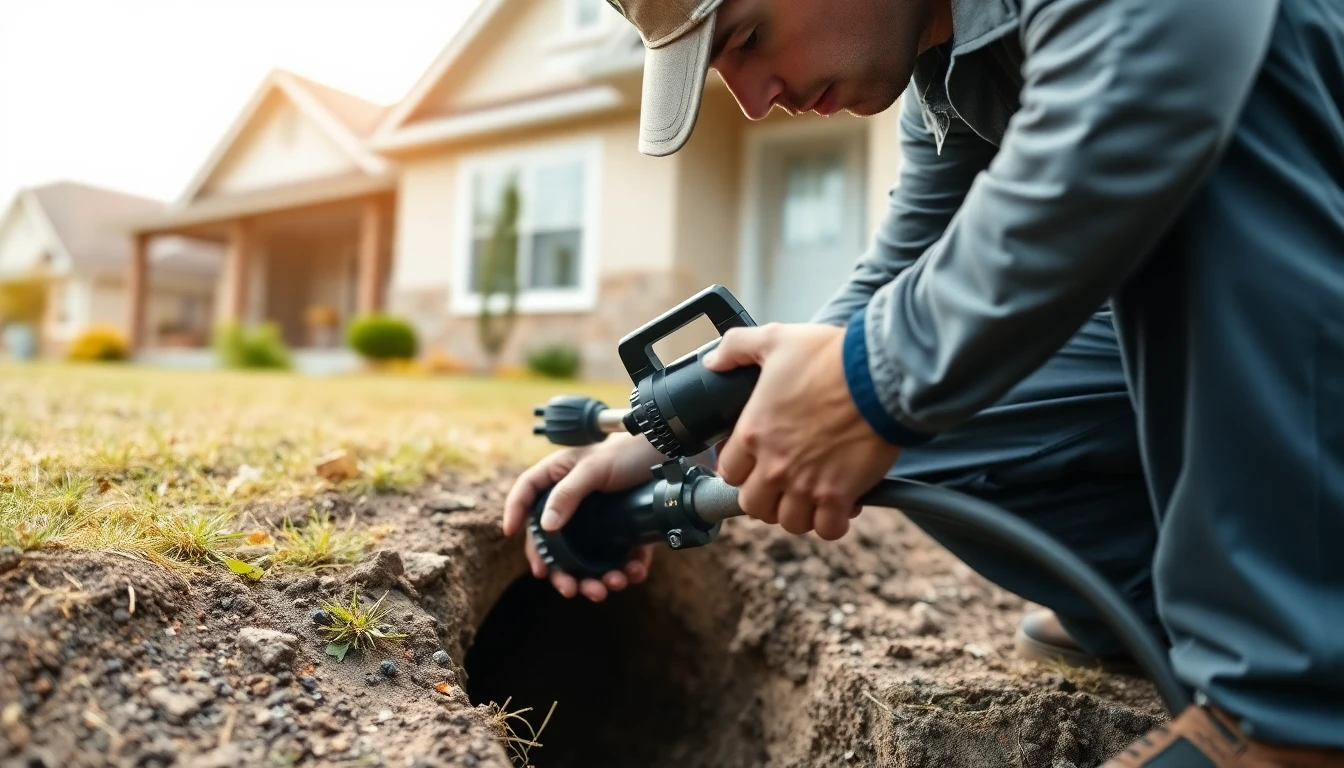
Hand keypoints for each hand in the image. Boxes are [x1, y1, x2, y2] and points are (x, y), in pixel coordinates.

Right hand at [502, 432, 665, 600]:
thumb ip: (568, 493)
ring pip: (587, 556)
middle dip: (561, 570)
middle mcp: (577, 500)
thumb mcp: (595, 468)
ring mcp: (601, 518)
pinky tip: (632, 574)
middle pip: (555, 540)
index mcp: (561, 475)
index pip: (528, 492)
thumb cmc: (630, 452)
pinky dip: (625, 569)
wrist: (676, 452)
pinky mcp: (627, 530)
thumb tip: (546, 527)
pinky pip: (620, 556)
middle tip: (569, 589)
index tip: (509, 532)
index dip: (515, 510)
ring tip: (607, 587)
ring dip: (594, 578)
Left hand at [703, 323, 901, 540]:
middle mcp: (775, 464)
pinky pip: (827, 529)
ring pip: (789, 522)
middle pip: (753, 505)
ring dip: (797, 513)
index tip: (753, 464)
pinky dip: (831, 523)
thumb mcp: (774, 339)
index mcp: (754, 431)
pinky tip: (838, 506)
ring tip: (809, 497)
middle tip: (780, 485)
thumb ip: (736, 348)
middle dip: (764, 498)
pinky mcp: (840, 495)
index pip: (728, 472)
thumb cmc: (830, 357)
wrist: (879, 374)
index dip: (739, 469)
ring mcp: (807, 483)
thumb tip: (713, 361)